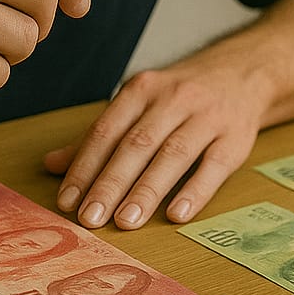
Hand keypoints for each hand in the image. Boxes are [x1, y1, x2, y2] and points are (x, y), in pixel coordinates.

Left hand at [43, 63, 269, 229]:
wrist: (243, 72)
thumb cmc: (180, 96)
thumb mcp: (138, 104)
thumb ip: (99, 136)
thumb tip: (50, 165)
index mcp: (142, 90)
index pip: (107, 130)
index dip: (85, 166)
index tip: (67, 201)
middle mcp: (174, 99)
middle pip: (137, 144)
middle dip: (111, 183)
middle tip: (90, 219)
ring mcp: (208, 116)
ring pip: (173, 154)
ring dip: (147, 190)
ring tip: (126, 222)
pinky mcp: (236, 137)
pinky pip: (214, 165)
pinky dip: (195, 190)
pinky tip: (177, 214)